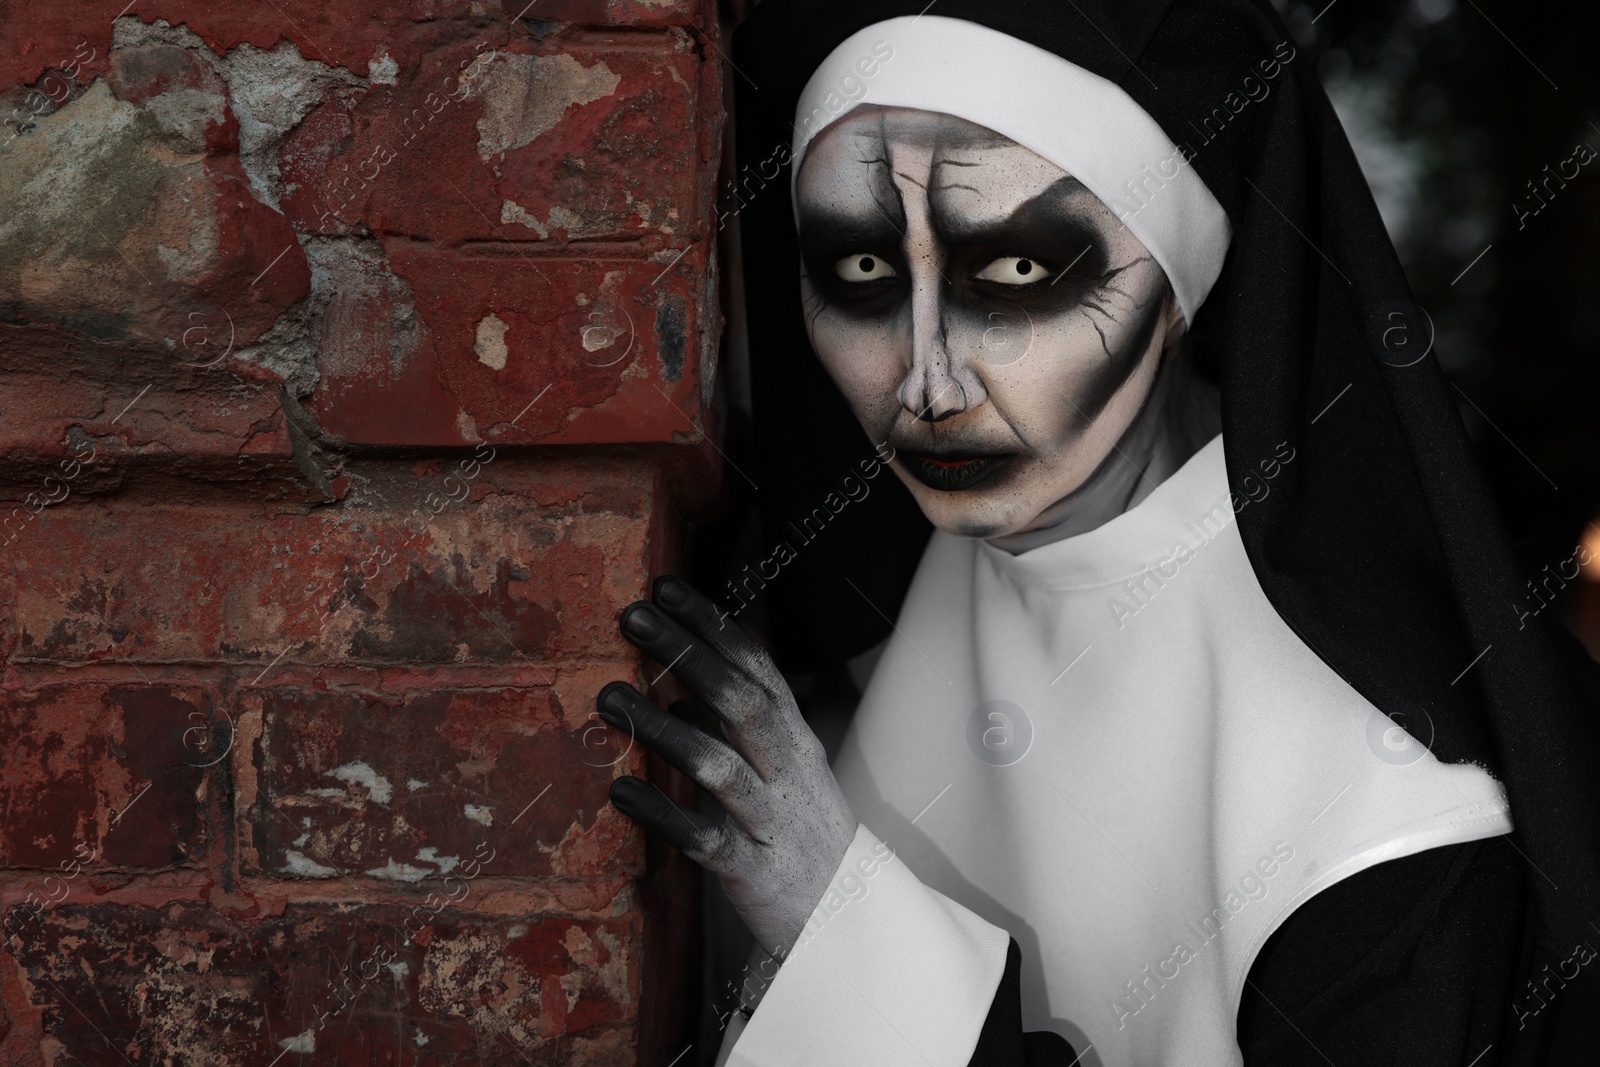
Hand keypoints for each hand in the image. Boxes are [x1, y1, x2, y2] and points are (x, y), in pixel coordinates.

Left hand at [597, 575, 856, 958]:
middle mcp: (788, 771)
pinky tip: (620, 792)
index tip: (666, 587)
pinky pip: (705, 838)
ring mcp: (772, 820)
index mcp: (794, 738)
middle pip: (741, 702)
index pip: (757, 666)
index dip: (712, 624)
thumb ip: (733, 731)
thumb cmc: (799, 832)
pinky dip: (663, 812)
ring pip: (720, 766)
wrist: (850, 919)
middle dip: (687, 654)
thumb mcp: (780, 770)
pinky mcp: (754, 871)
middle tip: (633, 617)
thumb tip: (673, 690)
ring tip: (609, 697)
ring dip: (662, 728)